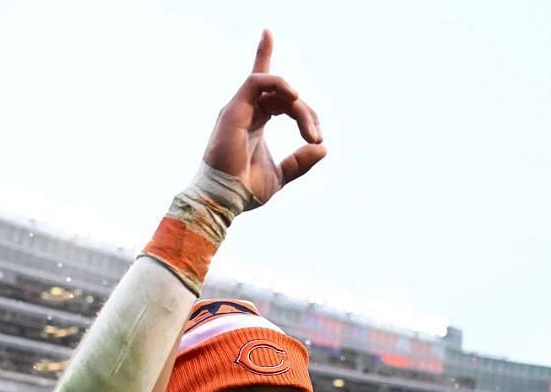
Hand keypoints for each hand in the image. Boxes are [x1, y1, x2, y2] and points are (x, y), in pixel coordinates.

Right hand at [203, 31, 326, 207]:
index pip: (266, 86)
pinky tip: (294, 97)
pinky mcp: (234, 109)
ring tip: (311, 132)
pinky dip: (278, 83)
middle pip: (282, 93)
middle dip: (307, 112)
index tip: (267, 32)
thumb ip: (300, 161)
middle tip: (316, 138)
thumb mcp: (282, 174)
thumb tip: (323, 148)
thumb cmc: (246, 190)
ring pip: (276, 88)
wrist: (226, 199)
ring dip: (300, 108)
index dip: (265, 57)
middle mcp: (245, 110)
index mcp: (254, 121)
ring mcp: (238, 108)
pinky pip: (258, 81)